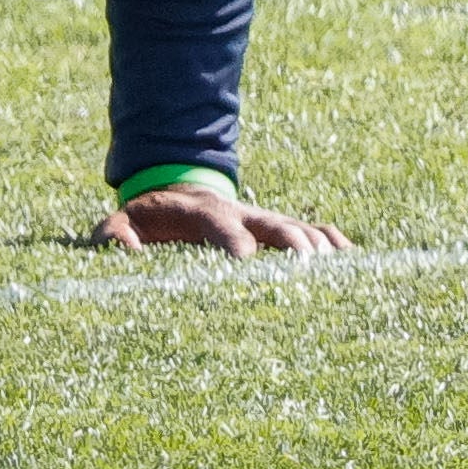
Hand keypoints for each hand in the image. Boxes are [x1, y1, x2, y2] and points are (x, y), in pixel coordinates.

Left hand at [92, 183, 350, 257]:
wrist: (177, 196)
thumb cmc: (148, 220)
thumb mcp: (122, 221)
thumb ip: (113, 233)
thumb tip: (125, 246)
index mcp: (202, 212)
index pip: (221, 226)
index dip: (234, 243)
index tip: (246, 262)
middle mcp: (242, 214)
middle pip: (274, 224)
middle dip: (291, 242)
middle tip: (308, 267)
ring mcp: (265, 222)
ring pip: (300, 229)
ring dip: (319, 248)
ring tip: (340, 272)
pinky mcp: (282, 231)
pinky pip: (316, 233)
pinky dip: (335, 245)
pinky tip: (354, 263)